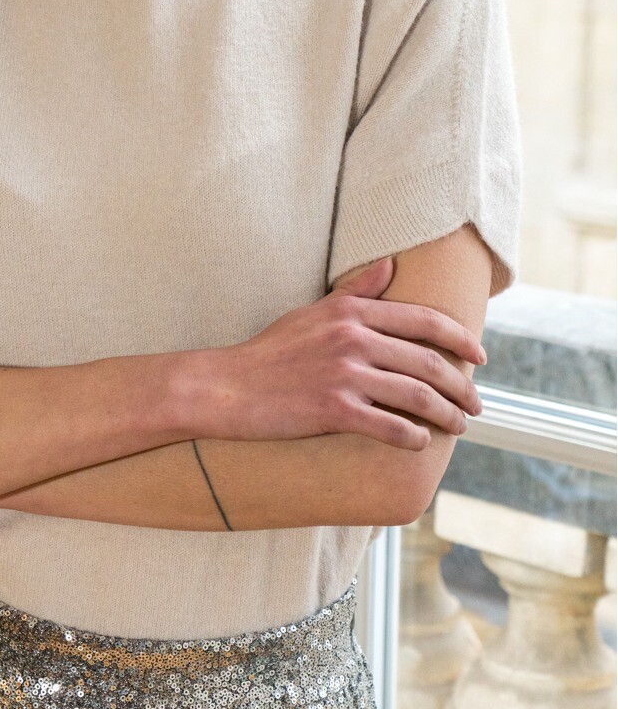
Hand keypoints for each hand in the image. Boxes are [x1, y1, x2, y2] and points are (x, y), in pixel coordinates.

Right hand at [202, 256, 486, 449]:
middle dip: (462, 387)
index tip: (479, 357)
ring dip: (447, 415)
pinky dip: (413, 437)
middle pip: (429, 362)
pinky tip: (421, 443)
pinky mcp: (334, 410)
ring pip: (417, 397)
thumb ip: (355, 292)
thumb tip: (390, 265)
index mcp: (351, 312)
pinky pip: (390, 426)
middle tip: (476, 404)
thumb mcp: (313, 312)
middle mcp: (352, 339)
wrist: (229, 387)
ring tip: (459, 427)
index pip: (424, 320)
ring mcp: (344, 375)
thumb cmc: (271, 351)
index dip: (460, 339)